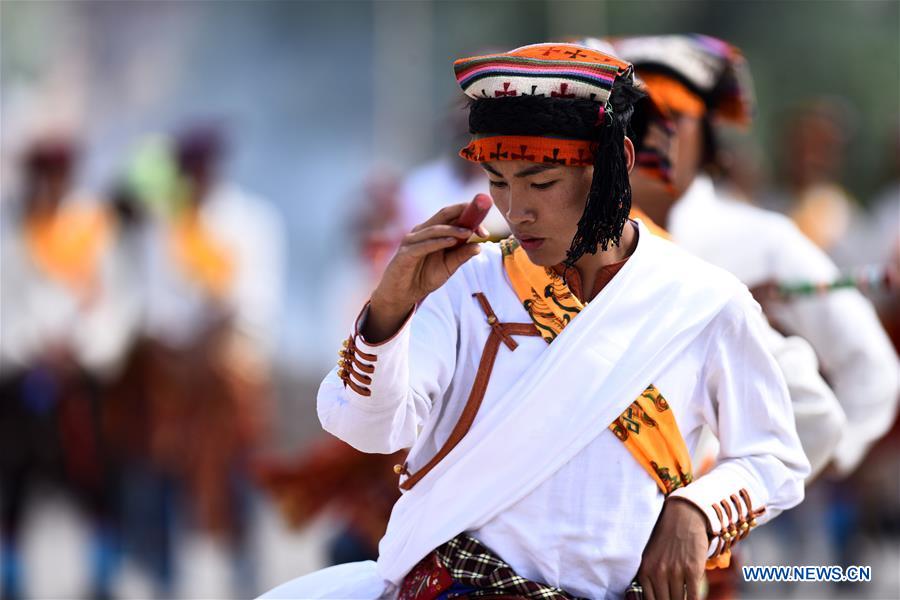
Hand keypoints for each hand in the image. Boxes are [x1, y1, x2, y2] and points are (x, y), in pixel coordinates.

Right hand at [364, 202, 487, 341]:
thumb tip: (479, 246)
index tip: (484, 231)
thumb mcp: (448, 267)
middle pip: (443, 214)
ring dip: (453, 229)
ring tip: (469, 232)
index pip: (452, 216)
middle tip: (480, 218)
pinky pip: (424, 245)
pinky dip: (438, 242)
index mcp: (432, 232)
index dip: (469, 217)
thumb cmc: (423, 278)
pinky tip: (452, 242)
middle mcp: (421, 231)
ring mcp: (412, 241)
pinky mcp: (406, 254)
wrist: (402, 295)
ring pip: (434, 229)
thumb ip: (461, 256)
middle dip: (463, 213)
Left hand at [636, 498, 709, 599]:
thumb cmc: (667, 537)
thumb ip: (649, 577)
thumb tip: (651, 597)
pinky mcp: (692, 569)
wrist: (683, 516)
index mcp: (645, 570)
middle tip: (674, 599)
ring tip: (683, 598)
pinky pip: (693, 596)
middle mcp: (658, 572)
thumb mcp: (651, 556)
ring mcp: (675, 571)